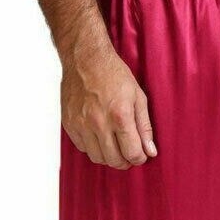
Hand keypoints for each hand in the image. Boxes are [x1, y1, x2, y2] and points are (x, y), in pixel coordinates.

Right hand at [61, 33, 155, 169]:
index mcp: (120, 116)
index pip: (132, 153)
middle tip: (129, 153)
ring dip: (108, 156)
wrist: (85, 58)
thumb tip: (150, 151)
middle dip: (125, 161)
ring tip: (114, 145)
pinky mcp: (69, 124)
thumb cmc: (113, 74)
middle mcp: (99, 123)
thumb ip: (145, 127)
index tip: (140, 154)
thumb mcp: (138, 97)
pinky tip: (99, 136)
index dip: (139, 158)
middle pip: (114, 160)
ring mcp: (81, 124)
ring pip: (97, 158)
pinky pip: (83, 148)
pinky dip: (93, 147)